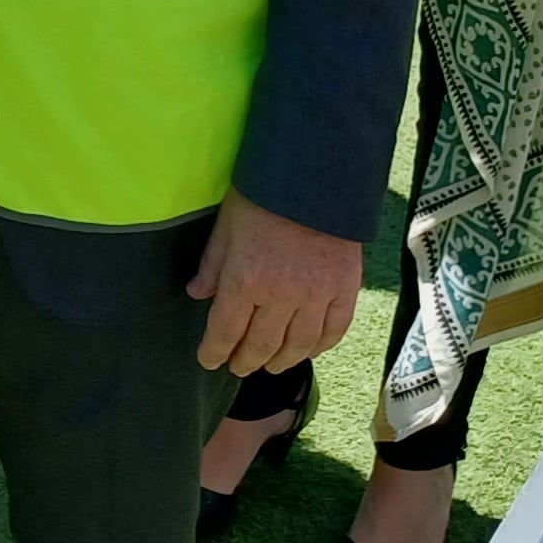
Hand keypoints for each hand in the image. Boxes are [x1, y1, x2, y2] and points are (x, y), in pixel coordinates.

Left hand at [188, 190, 363, 377]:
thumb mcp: (227, 225)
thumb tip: (198, 294)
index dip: (214, 352)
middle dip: (245, 361)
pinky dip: (320, 346)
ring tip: (271, 365)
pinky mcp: (345, 289)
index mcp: (245, 280)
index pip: (225, 331)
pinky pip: (334, 331)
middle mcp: (281, 296)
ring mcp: (317, 296)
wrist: (316, 175)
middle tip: (238, 367)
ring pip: (298, 346)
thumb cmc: (264, 195)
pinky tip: (309, 350)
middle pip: (260, 346)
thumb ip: (213, 264)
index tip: (209, 360)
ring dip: (281, 361)